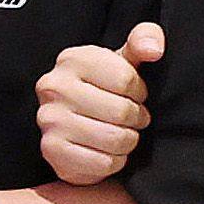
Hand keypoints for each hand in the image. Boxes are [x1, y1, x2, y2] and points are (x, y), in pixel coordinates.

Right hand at [36, 24, 162, 184]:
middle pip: (121, 111)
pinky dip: (115, 161)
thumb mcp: (123, 60)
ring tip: (123, 134)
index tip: (134, 94)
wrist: (71, 124)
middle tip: (133, 118)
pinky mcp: (52, 150)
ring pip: (115, 139)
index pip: (126, 79)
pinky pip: (104, 163)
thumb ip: (143, 40)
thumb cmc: (103, 89)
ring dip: (128, 140)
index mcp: (72, 59)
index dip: (139, 91)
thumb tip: (154, 50)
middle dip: (136, 118)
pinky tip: (109, 151)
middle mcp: (54, 87)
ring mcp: (49, 120)